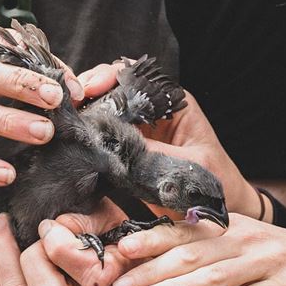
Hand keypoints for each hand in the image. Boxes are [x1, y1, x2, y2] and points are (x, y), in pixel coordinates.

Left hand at [0, 202, 129, 285]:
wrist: (116, 271)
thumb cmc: (112, 237)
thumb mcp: (110, 218)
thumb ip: (85, 218)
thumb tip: (53, 223)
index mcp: (107, 283)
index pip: (78, 270)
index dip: (55, 238)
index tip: (51, 222)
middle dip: (24, 253)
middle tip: (16, 221)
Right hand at [74, 64, 261, 219]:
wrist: (219, 210)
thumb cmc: (214, 184)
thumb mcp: (188, 166)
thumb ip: (154, 152)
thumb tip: (115, 142)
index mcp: (173, 102)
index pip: (137, 76)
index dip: (110, 76)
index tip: (92, 87)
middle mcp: (153, 109)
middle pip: (113, 86)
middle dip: (89, 89)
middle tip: (71, 100)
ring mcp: (138, 127)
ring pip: (103, 108)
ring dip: (83, 109)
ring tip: (66, 115)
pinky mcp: (127, 146)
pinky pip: (102, 133)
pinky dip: (86, 132)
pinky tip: (71, 135)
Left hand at [112, 214, 285, 285]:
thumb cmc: (285, 258)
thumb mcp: (248, 242)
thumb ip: (210, 247)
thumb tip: (161, 260)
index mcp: (235, 225)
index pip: (187, 229)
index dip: (152, 238)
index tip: (122, 247)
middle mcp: (248, 239)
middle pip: (192, 254)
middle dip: (152, 269)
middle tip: (120, 283)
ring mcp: (266, 264)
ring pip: (211, 277)